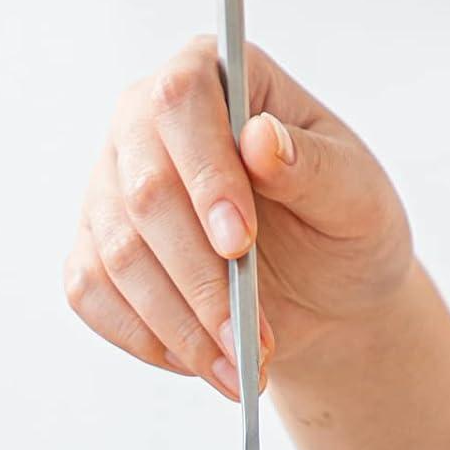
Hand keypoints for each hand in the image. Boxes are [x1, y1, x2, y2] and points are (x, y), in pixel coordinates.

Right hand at [64, 38, 411, 399]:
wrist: (325, 294)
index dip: (205, 175)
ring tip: (237, 369)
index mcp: (215, 79)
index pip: (182, 102)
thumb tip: (261, 140)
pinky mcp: (95, 249)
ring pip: (118, 257)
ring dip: (179, 328)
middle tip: (248, 342)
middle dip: (201, 283)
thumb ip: (316, 168)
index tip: (240, 243)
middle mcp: (146, 124)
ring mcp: (111, 187)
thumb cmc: (343, 229)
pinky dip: (145, 339)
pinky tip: (197, 359)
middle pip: (144, 193)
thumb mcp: (357, 199)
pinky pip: (92, 294)